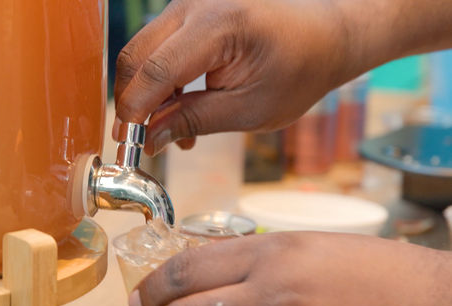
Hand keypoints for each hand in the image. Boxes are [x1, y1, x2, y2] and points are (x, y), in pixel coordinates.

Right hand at [113, 0, 355, 154]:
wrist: (325, 35)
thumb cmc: (299, 70)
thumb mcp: (249, 110)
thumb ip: (194, 121)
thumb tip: (149, 139)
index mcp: (221, 24)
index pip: (157, 70)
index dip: (135, 111)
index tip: (128, 144)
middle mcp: (198, 3)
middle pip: (136, 55)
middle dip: (131, 103)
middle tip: (137, 141)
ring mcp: (190, 3)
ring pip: (142, 52)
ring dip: (146, 95)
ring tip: (172, 131)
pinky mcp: (188, 12)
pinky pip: (157, 47)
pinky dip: (159, 81)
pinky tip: (178, 109)